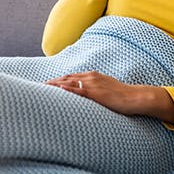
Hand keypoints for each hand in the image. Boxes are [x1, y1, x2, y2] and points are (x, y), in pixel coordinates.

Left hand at [45, 71, 173, 122]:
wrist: (135, 97)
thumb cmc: (122, 96)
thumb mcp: (106, 90)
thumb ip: (95, 90)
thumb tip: (86, 96)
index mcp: (92, 76)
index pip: (71, 77)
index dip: (58, 80)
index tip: (47, 84)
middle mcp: (90, 77)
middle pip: (66, 78)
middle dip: (52, 82)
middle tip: (38, 87)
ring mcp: (93, 84)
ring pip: (69, 82)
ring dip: (55, 85)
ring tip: (42, 88)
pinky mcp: (96, 93)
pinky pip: (79, 90)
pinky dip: (68, 89)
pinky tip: (59, 89)